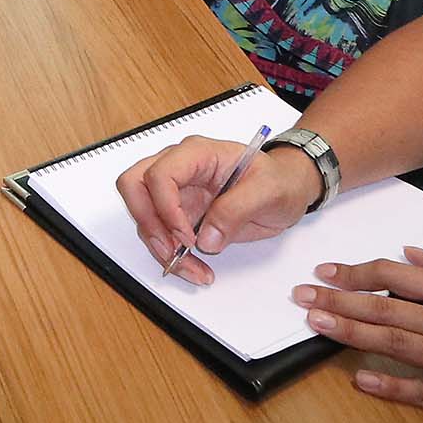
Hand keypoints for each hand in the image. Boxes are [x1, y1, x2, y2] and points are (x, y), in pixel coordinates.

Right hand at [116, 138, 319, 284]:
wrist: (288, 189)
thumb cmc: (279, 180)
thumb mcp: (268, 191)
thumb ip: (237, 209)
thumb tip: (207, 237)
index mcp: (199, 154)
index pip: (160, 173)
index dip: (166, 207)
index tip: (187, 236)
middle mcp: (180, 169)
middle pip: (134, 187)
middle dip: (148, 223)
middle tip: (172, 250)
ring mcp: (177, 192)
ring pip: (144, 217)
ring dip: (161, 247)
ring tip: (193, 269)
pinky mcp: (180, 214)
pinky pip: (161, 234)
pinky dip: (171, 256)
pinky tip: (195, 268)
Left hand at [294, 250, 422, 422]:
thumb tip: (410, 252)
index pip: (402, 277)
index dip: (359, 273)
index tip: (326, 272)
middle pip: (391, 309)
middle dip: (341, 301)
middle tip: (304, 297)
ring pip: (400, 346)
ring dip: (354, 335)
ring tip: (318, 326)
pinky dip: (391, 386)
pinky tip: (360, 380)